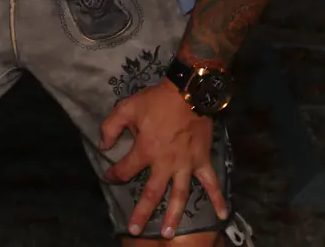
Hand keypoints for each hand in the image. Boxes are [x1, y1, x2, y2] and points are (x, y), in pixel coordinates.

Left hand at [101, 80, 227, 237]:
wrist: (188, 92)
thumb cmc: (156, 100)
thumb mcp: (126, 107)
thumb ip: (110, 126)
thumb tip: (102, 145)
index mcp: (145, 150)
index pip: (125, 169)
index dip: (114, 174)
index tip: (109, 177)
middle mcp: (165, 163)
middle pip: (152, 193)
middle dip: (142, 212)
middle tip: (134, 230)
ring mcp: (186, 165)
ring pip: (179, 195)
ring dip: (173, 216)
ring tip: (167, 233)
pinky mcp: (202, 161)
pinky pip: (211, 183)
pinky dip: (218, 199)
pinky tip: (222, 215)